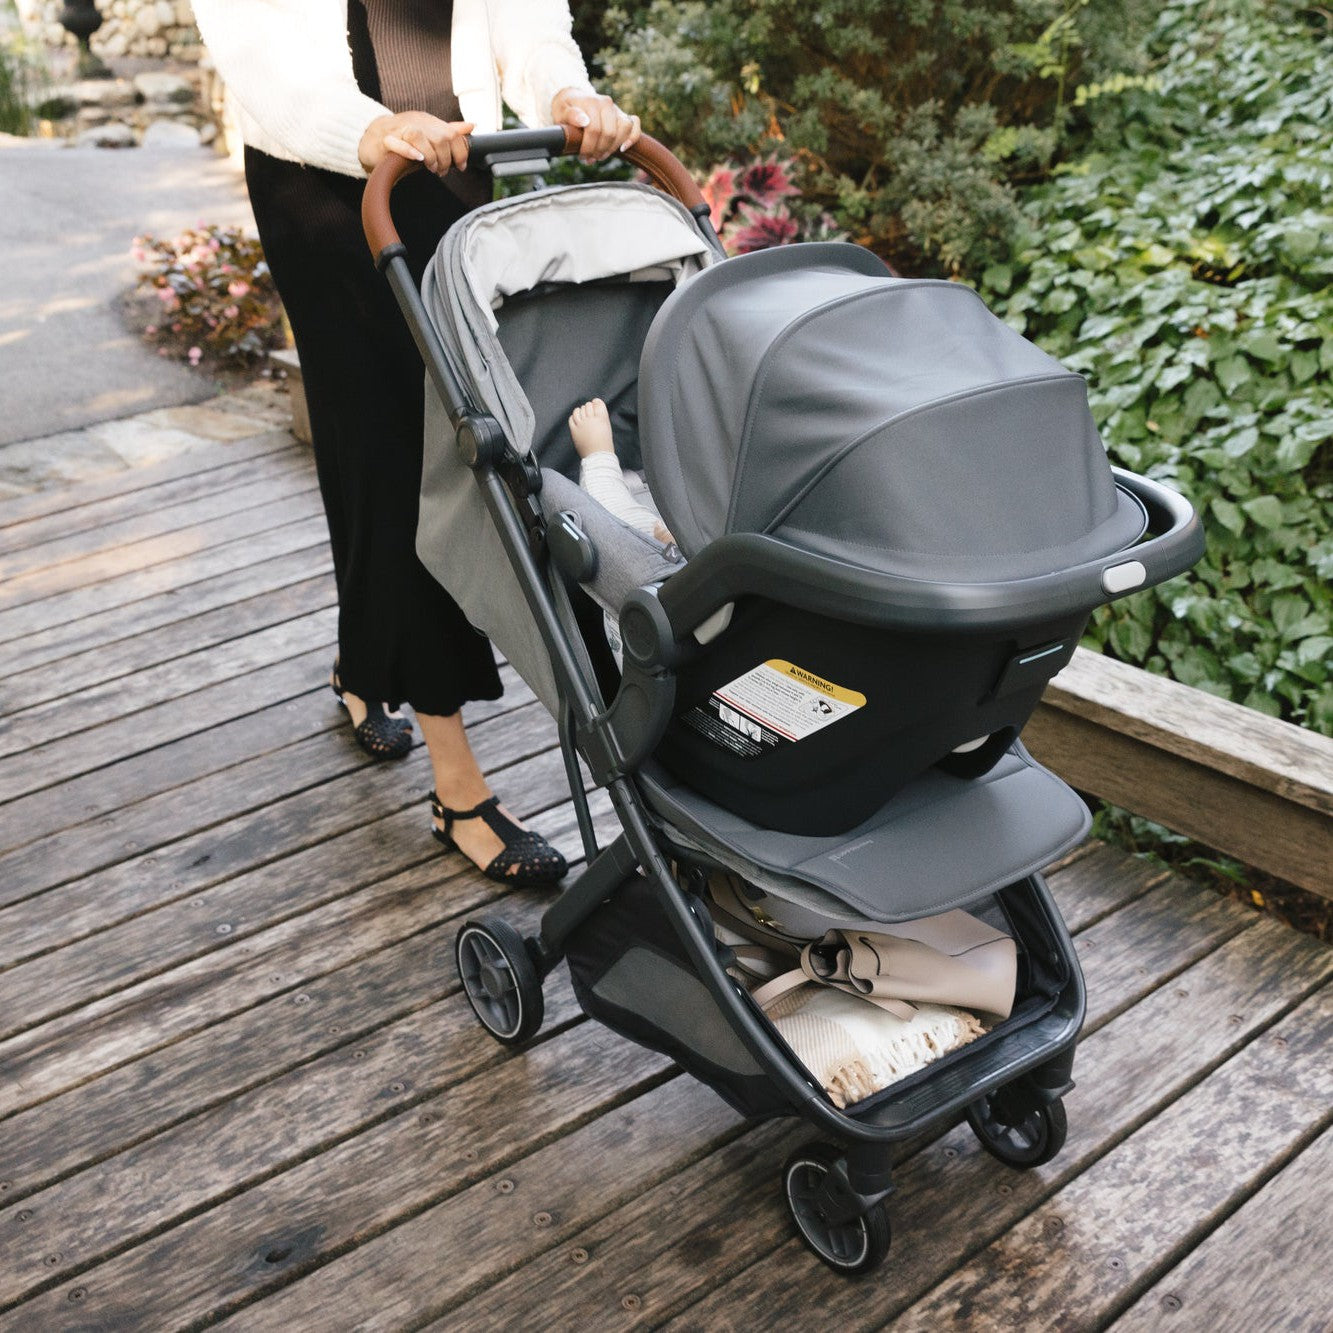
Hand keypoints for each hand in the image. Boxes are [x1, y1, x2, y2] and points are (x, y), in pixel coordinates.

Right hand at [358, 111, 473, 175]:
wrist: (371, 139)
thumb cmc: (402, 141)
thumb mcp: (429, 137)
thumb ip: (448, 133)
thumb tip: (470, 127)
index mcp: (427, 121)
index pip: (451, 133)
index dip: (459, 152)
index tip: (459, 166)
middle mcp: (414, 122)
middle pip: (439, 137)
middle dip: (445, 158)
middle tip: (441, 170)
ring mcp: (399, 130)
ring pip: (420, 137)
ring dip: (430, 157)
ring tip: (430, 167)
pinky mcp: (385, 141)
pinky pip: (397, 143)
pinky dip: (409, 151)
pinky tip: (417, 159)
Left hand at [551, 87, 640, 162]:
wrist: (573, 100)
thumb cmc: (565, 109)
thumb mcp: (561, 111)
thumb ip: (570, 115)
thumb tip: (584, 121)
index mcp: (592, 102)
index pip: (594, 130)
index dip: (588, 147)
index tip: (581, 156)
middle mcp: (606, 103)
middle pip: (609, 133)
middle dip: (599, 150)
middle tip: (589, 159)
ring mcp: (616, 109)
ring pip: (623, 131)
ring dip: (612, 148)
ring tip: (600, 156)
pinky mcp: (623, 115)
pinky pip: (634, 125)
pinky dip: (632, 137)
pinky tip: (623, 149)